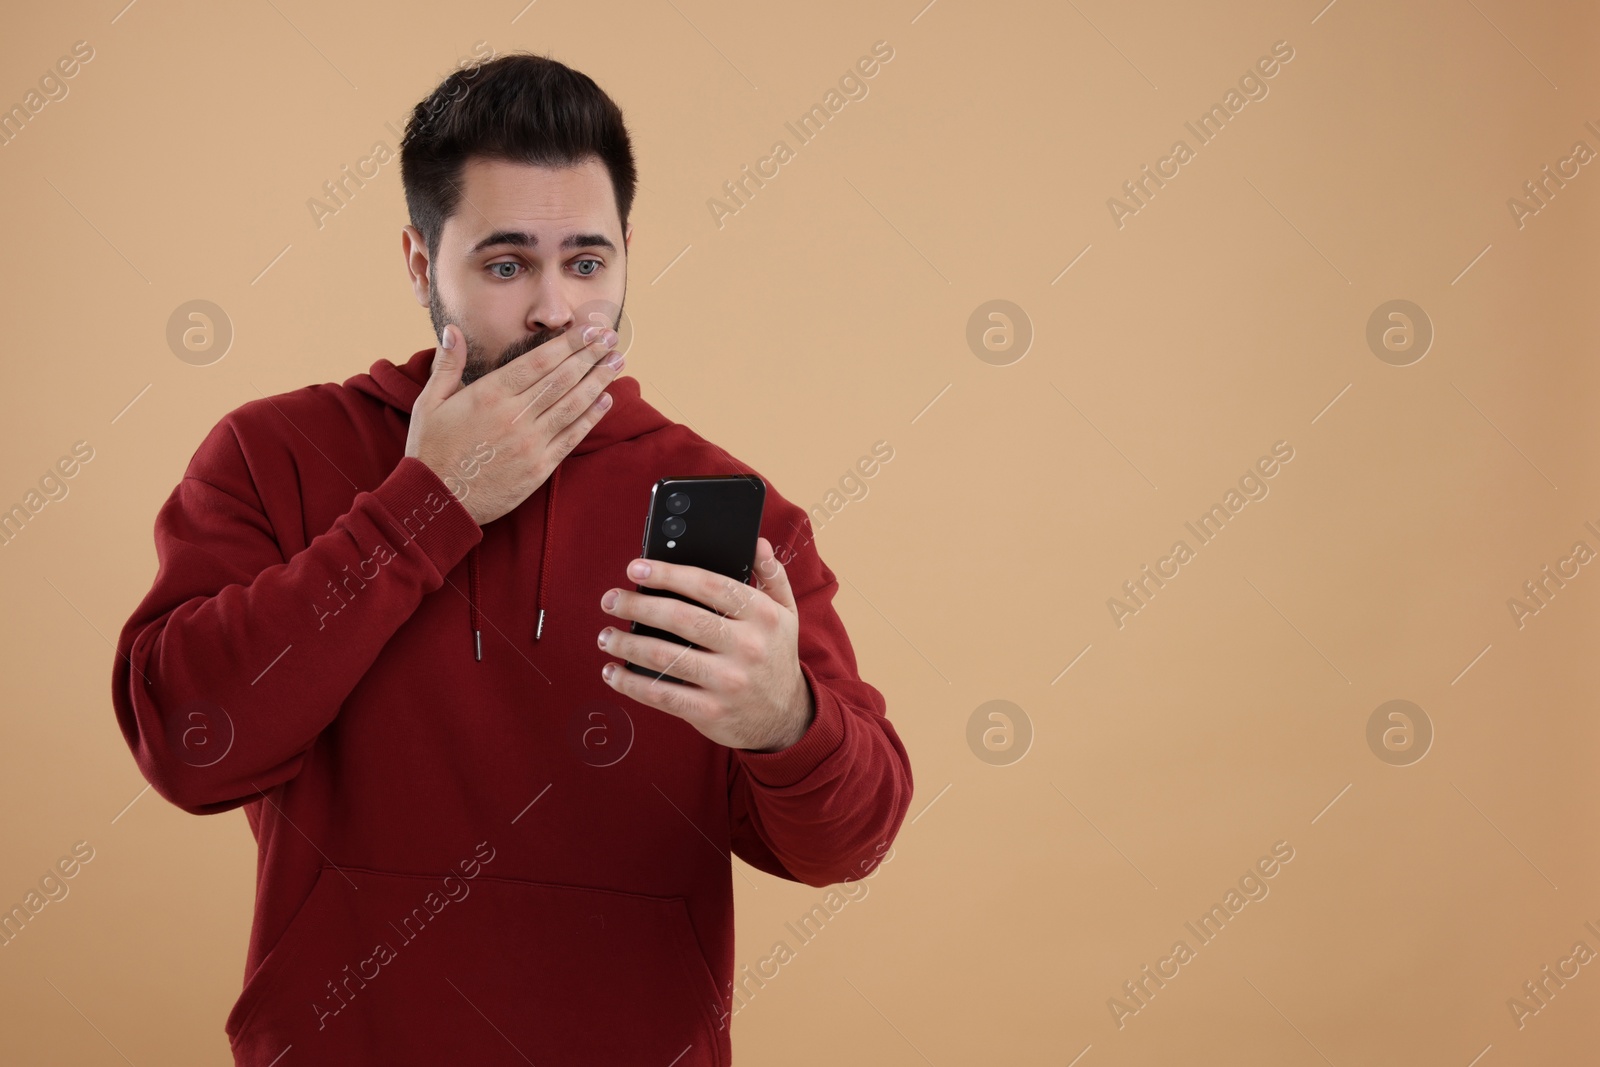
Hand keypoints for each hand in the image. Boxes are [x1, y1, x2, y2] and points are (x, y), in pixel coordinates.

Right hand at [404, 322, 624, 525]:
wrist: (437, 500)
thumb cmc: (431, 450)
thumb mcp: (431, 402)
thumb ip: (447, 364)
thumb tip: (453, 330)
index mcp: (489, 395)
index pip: (539, 361)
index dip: (569, 343)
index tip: (589, 329)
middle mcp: (514, 416)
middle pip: (562, 378)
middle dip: (590, 355)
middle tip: (611, 338)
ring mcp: (530, 443)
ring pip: (572, 404)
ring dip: (598, 381)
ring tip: (617, 362)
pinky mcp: (539, 468)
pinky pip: (571, 437)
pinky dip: (591, 417)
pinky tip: (606, 400)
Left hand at [596, 537, 814, 752]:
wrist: (786, 717)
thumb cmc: (775, 655)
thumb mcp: (786, 612)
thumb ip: (771, 575)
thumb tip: (756, 543)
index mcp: (762, 616)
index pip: (709, 586)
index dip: (669, 574)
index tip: (636, 568)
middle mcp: (747, 647)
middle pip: (681, 618)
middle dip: (638, 605)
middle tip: (611, 599)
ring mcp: (728, 682)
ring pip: (665, 657)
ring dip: (627, 644)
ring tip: (606, 636)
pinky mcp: (711, 712)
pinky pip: (662, 695)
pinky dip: (631, 684)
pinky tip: (613, 673)